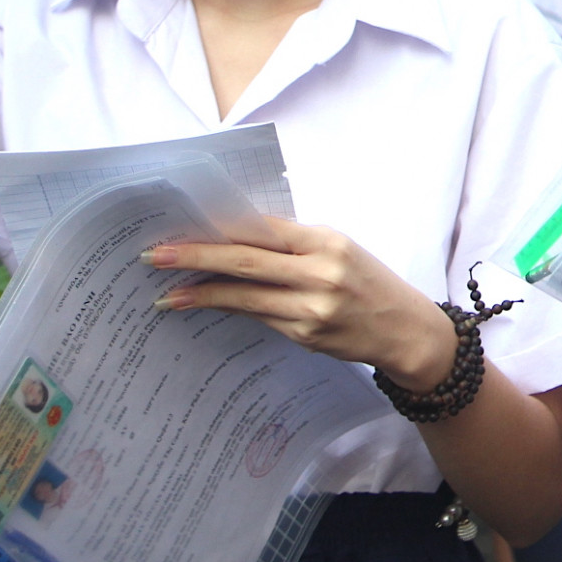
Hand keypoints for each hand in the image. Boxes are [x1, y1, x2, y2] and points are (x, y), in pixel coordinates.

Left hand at [145, 222, 458, 388]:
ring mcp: (312, 309)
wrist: (405, 330)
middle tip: (156, 255)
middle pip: (245, 261)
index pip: (262, 227)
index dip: (219, 227)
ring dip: (201, 294)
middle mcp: (320, 273)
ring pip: (244, 297)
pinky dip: (229, 309)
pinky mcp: (306, 337)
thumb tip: (234, 235)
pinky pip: (258, 319)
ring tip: (166, 294)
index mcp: (326, 241)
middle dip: (196, 257)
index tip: (183, 224)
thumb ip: (293, 243)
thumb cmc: (368, 282)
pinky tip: (205, 306)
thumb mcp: (339, 249)